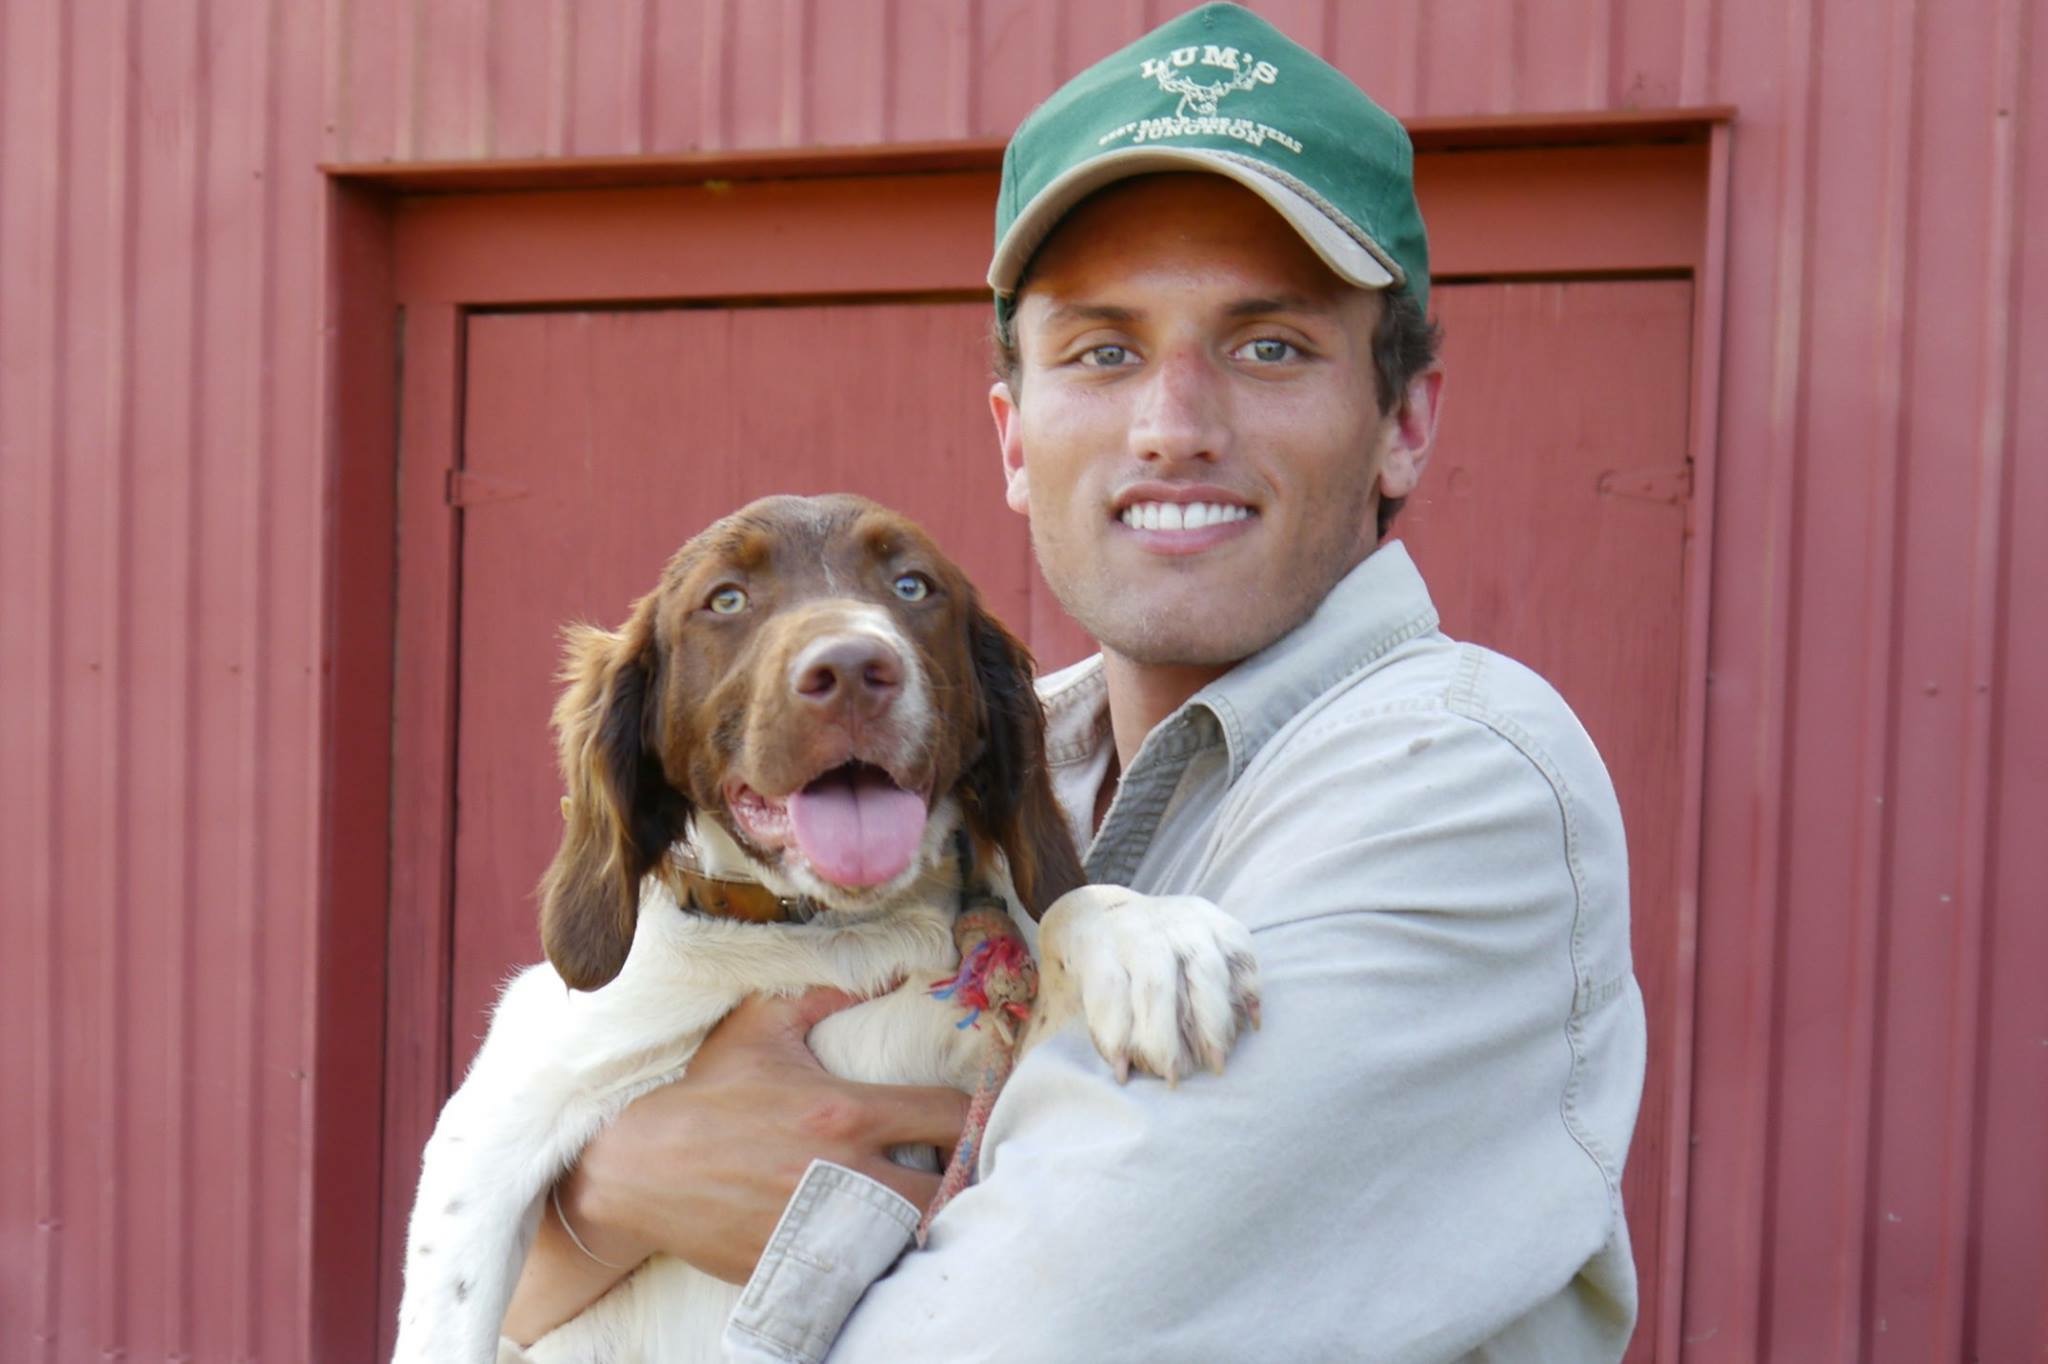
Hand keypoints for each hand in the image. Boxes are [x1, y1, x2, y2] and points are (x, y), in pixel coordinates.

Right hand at [556, 986, 969, 1284]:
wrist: (639, 1169)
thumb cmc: (705, 1095)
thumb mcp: (759, 1029)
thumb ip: (822, 995)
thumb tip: (879, 971)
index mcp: (844, 1113)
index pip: (947, 1116)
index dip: (975, 1116)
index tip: (974, 1116)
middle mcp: (843, 1175)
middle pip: (945, 1190)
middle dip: (960, 1180)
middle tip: (960, 1170)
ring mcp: (822, 1228)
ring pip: (910, 1237)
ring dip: (924, 1221)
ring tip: (925, 1205)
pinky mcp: (799, 1266)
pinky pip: (863, 1271)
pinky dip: (876, 1256)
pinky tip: (876, 1238)